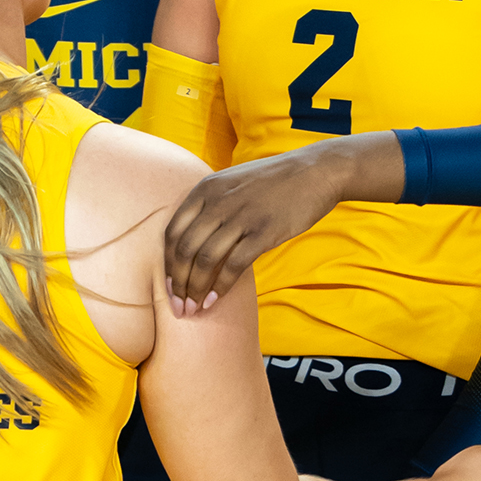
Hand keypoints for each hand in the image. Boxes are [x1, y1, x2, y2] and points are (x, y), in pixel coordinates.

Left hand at [163, 132, 403, 307]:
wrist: (314, 172)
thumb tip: (192, 242)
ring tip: (194, 308)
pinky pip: (233, 265)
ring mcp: (240, 216)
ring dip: (196, 289)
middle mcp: (218, 202)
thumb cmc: (274, 181)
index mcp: (205, 190)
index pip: (173, 232)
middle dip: (178, 283)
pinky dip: (220, 287)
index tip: (168, 286)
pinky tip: (215, 300)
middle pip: (185, 249)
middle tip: (178, 306)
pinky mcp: (263, 231)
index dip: (166, 263)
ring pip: (205, 260)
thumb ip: (210, 205)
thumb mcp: (232, 183)